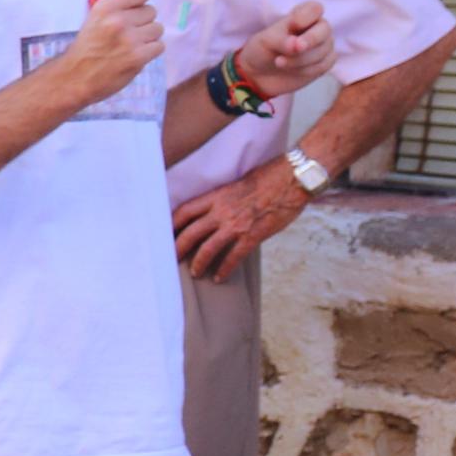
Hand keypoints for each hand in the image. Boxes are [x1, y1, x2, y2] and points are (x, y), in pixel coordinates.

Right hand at [59, 0, 165, 102]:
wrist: (74, 78)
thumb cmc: (87, 46)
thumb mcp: (96, 18)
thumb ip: (120, 4)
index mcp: (105, 7)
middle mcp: (118, 20)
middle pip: (151, 11)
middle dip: (142, 21)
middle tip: (125, 34)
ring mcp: (129, 39)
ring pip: (157, 29)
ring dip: (148, 38)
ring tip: (130, 46)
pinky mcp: (137, 57)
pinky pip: (159, 46)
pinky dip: (150, 52)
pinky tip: (134, 56)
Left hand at [173, 159, 305, 281]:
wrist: (292, 179)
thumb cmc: (268, 177)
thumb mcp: (236, 184)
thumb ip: (222, 198)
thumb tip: (214, 210)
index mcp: (216, 196)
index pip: (184, 211)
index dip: (171, 224)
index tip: (164, 234)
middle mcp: (221, 211)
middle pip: (190, 233)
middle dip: (177, 248)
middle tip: (171, 259)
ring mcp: (236, 224)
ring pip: (208, 248)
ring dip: (198, 263)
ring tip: (195, 272)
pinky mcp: (252, 235)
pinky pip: (233, 257)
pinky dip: (224, 269)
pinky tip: (219, 277)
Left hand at [237, 0, 334, 103]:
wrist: (261, 75)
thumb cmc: (263, 50)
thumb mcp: (266, 41)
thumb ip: (282, 40)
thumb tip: (296, 46)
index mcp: (303, 14)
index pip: (314, 9)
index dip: (307, 16)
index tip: (294, 24)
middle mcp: (318, 28)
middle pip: (325, 29)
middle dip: (310, 40)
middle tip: (296, 48)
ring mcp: (324, 45)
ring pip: (322, 51)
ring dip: (300, 60)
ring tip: (279, 62)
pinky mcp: (325, 63)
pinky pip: (323, 66)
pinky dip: (305, 70)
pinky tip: (291, 70)